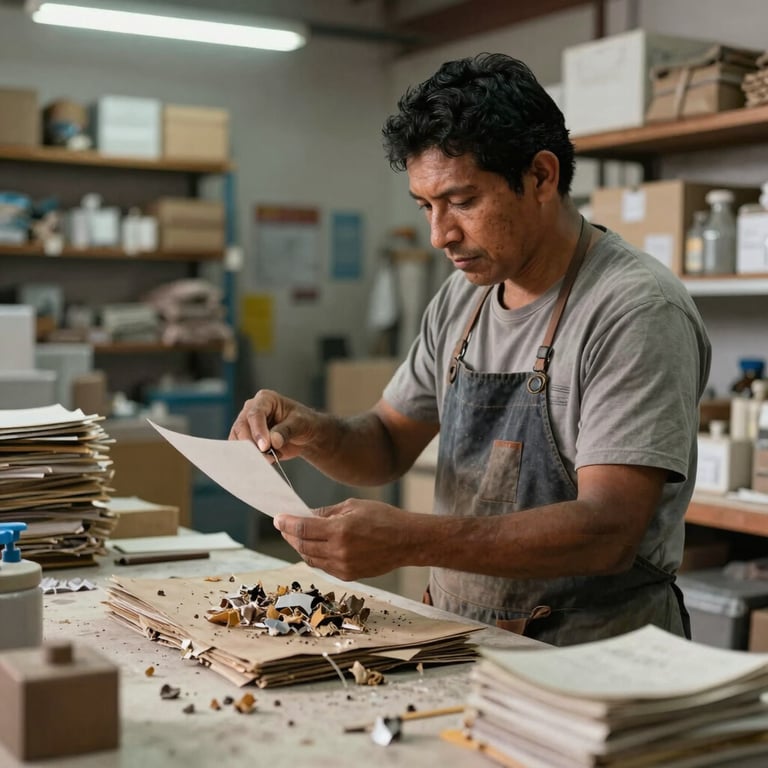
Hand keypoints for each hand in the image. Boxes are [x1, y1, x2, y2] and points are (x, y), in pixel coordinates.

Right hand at [228, 389, 322, 459]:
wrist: (303, 434)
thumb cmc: (302, 423)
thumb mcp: (300, 423)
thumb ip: (286, 430)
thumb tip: (273, 441)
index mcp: (265, 399)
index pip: (255, 414)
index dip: (258, 431)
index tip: (265, 446)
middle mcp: (251, 410)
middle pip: (241, 427)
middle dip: (252, 444)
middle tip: (266, 457)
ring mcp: (247, 425)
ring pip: (238, 440)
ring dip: (251, 452)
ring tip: (270, 459)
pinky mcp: (246, 439)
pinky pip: (241, 450)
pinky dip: (250, 458)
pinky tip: (265, 461)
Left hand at [274, 499, 427, 580]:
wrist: (408, 541)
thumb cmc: (384, 518)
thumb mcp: (354, 506)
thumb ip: (328, 513)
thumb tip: (307, 515)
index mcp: (340, 530)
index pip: (303, 528)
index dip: (286, 523)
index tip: (277, 518)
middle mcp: (339, 551)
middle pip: (302, 545)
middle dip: (289, 535)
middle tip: (283, 526)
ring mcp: (343, 566)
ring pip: (310, 559)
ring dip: (299, 547)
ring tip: (296, 537)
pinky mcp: (349, 575)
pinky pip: (323, 567)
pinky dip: (314, 557)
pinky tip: (313, 548)